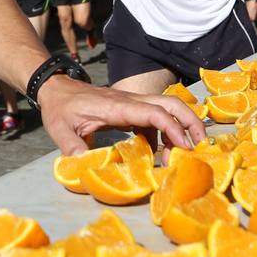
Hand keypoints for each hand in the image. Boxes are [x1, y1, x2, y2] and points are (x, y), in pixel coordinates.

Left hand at [37, 75, 206, 154]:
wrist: (55, 89)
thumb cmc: (59, 108)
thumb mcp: (60, 130)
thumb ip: (72, 148)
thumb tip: (86, 166)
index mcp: (117, 107)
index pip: (153, 112)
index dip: (172, 128)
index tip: (184, 148)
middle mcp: (129, 102)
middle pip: (170, 103)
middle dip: (190, 122)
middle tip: (200, 146)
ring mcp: (131, 104)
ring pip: (166, 108)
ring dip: (179, 128)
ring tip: (180, 155)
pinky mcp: (129, 110)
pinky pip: (154, 118)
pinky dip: (163, 133)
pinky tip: (158, 151)